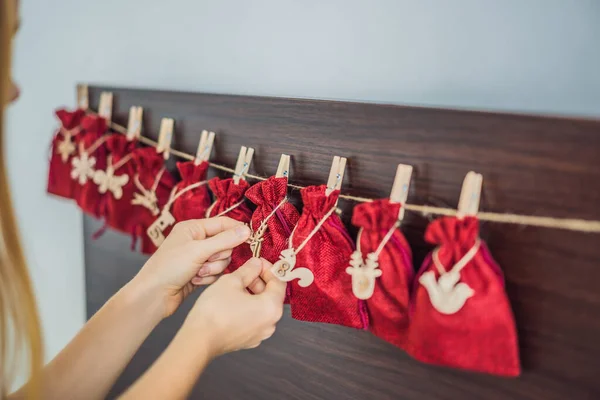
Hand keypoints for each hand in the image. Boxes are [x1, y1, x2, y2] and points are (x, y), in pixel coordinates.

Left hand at [131, 217, 251, 318]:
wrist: (154, 296)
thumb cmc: (170, 268)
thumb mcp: (198, 251)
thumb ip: (224, 240)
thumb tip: (247, 230)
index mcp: (193, 228)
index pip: (223, 224)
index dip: (237, 231)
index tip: (250, 239)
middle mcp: (196, 240)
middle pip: (225, 244)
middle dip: (218, 256)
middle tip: (205, 262)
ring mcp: (198, 257)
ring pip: (222, 260)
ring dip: (212, 269)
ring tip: (197, 274)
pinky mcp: (200, 273)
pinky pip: (216, 273)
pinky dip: (208, 278)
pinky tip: (194, 281)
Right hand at [182, 257, 285, 357]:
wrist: (198, 339)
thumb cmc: (215, 311)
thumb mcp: (232, 281)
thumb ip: (249, 269)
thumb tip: (256, 264)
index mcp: (272, 308)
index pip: (279, 282)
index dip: (269, 268)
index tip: (258, 262)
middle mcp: (271, 324)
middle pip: (272, 295)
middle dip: (260, 280)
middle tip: (246, 271)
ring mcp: (260, 334)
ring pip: (263, 307)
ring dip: (254, 293)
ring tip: (237, 284)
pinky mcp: (249, 340)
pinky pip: (255, 318)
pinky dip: (249, 307)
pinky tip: (234, 300)